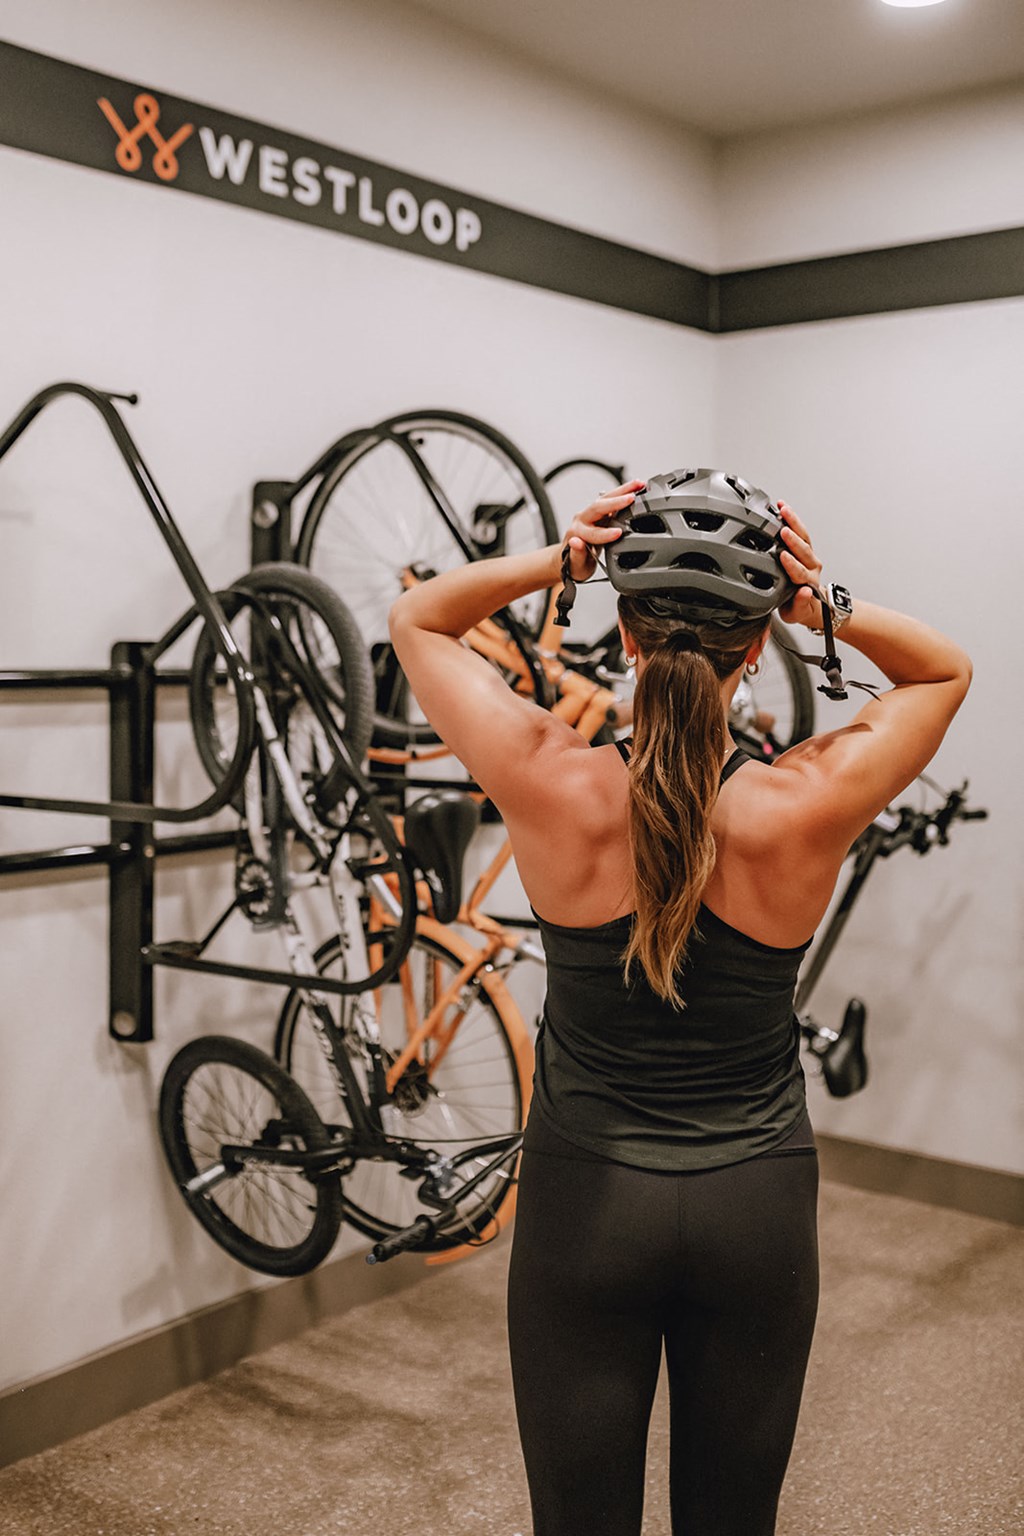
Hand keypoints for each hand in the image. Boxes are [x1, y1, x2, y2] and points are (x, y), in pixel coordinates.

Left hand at [562, 479, 645, 581]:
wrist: (570, 559)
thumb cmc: (574, 564)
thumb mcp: (576, 565)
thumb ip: (576, 554)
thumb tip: (576, 542)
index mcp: (577, 533)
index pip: (592, 531)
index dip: (605, 533)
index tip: (618, 533)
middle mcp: (583, 519)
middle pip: (599, 506)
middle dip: (616, 502)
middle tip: (632, 498)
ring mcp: (591, 514)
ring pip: (607, 498)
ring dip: (624, 490)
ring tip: (640, 484)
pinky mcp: (599, 511)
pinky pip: (612, 499)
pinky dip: (625, 492)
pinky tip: (637, 488)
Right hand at [776, 501, 824, 627]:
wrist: (811, 604)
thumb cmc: (801, 609)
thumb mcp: (797, 614)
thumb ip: (800, 604)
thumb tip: (804, 592)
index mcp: (808, 583)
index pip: (799, 572)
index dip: (792, 564)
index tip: (783, 556)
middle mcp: (811, 567)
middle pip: (803, 550)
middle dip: (793, 540)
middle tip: (783, 531)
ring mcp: (809, 556)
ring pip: (803, 536)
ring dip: (793, 522)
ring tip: (783, 509)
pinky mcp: (805, 548)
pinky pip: (800, 531)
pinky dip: (791, 519)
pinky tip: (781, 508)